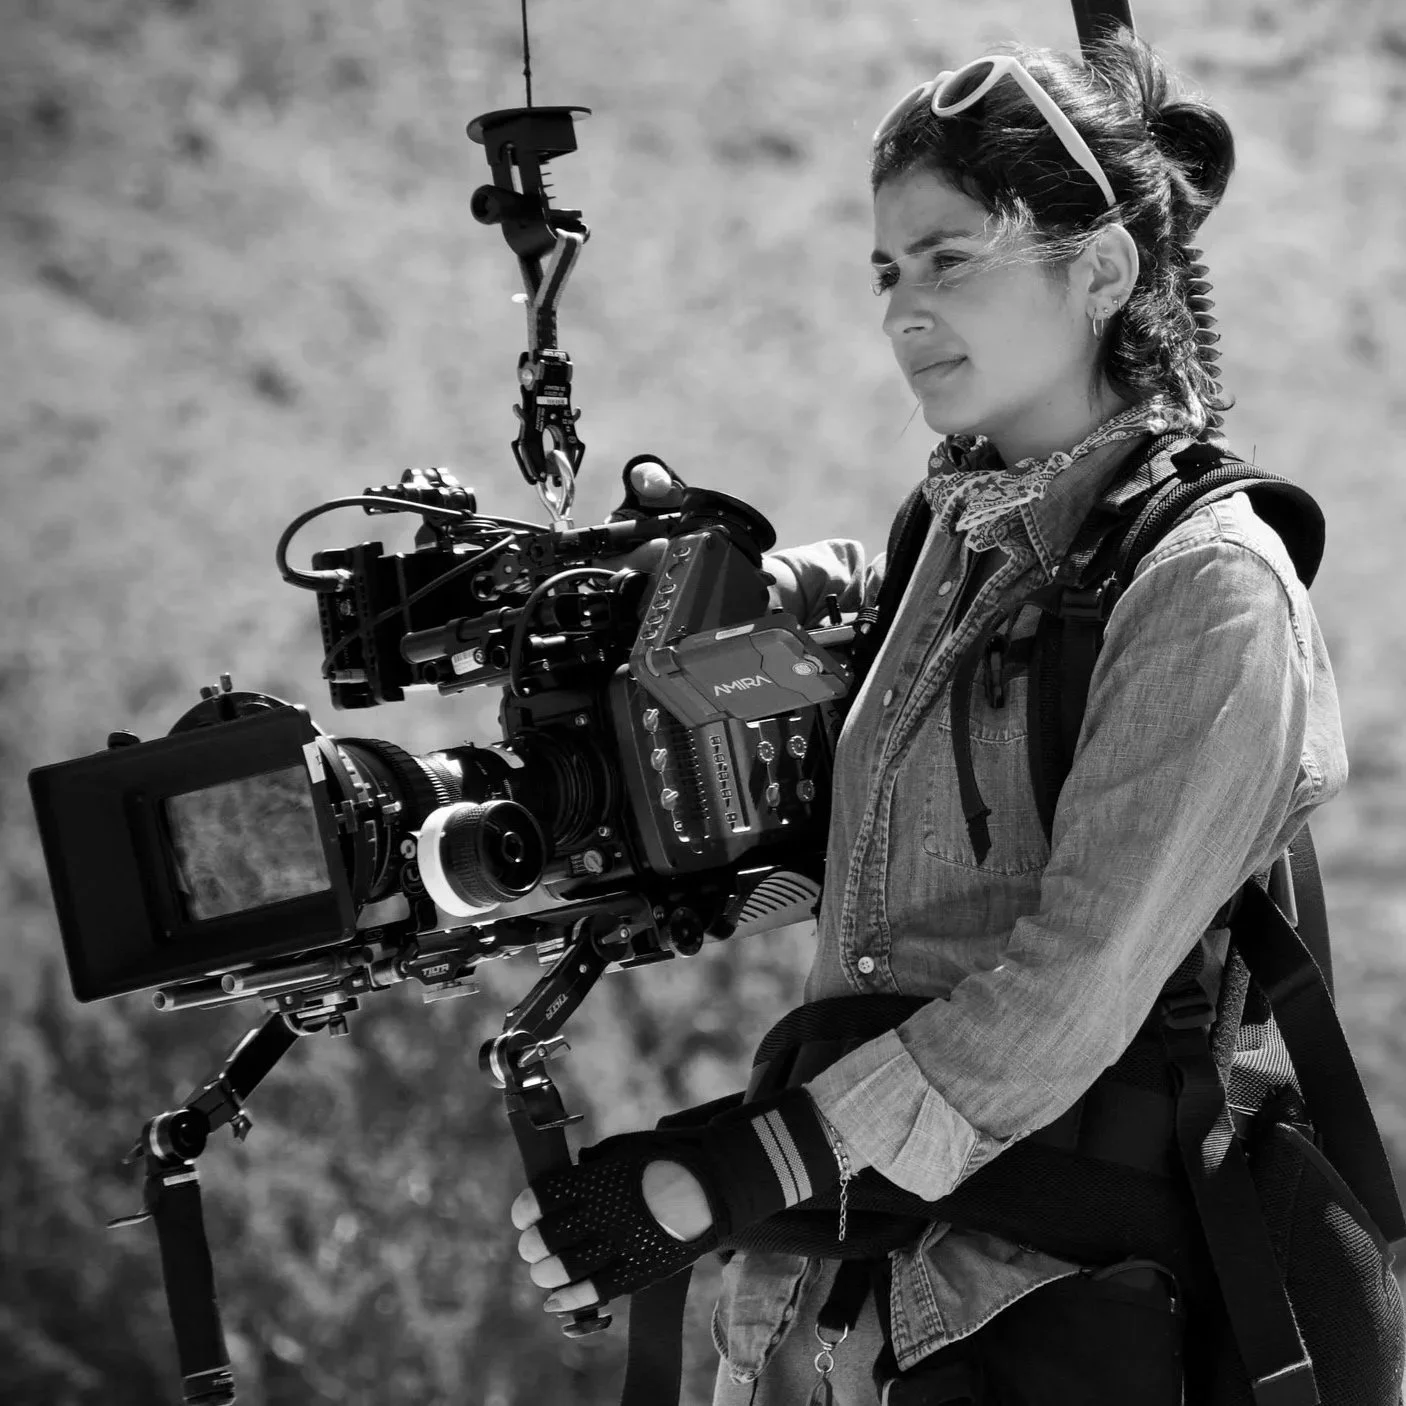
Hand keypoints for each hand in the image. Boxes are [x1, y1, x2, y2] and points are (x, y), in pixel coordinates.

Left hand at [512, 1159, 712, 1311]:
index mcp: (596, 1178)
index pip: (543, 1199)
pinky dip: (570, 1299)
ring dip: (546, 1275)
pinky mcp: (640, 1270)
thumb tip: (567, 1175)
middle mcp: (603, 1212)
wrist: (716, 1180)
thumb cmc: (667, 1158)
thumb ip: (593, 1165)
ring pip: (566, 1269)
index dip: (525, 1212)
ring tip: (543, 1273)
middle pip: (548, 1239)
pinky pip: (598, 1290)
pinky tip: (555, 1301)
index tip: (523, 1218)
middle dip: (532, 1247)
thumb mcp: (625, 1149)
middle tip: (531, 1249)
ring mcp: (621, 1244)